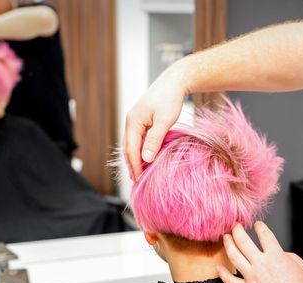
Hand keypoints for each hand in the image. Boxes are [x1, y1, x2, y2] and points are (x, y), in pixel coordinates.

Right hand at [123, 65, 187, 179]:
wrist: (174, 81)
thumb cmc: (170, 99)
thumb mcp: (164, 121)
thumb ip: (155, 140)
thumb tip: (145, 158)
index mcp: (133, 122)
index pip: (131, 149)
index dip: (135, 165)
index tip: (140, 179)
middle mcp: (131, 121)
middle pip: (128, 148)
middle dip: (131, 165)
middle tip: (136, 181)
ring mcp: (135, 120)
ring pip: (131, 144)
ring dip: (134, 159)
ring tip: (138, 173)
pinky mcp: (141, 120)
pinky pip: (137, 139)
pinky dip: (139, 150)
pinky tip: (144, 157)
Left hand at [217, 221, 302, 282]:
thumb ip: (291, 258)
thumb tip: (283, 256)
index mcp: (276, 256)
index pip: (265, 235)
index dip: (260, 227)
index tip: (257, 224)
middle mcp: (261, 264)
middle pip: (244, 241)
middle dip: (238, 230)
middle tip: (235, 226)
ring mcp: (251, 277)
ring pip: (234, 256)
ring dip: (228, 245)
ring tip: (226, 238)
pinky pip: (230, 281)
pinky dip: (223, 274)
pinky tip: (218, 268)